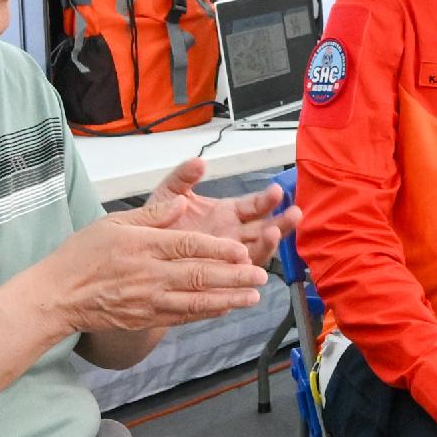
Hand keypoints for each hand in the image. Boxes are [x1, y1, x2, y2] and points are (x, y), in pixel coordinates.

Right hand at [45, 195, 264, 335]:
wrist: (58, 295)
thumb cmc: (82, 255)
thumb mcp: (113, 223)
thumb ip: (151, 215)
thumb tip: (181, 205)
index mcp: (143, 246)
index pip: (188, 246)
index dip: (219, 249)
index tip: (242, 250)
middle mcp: (149, 275)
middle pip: (199, 275)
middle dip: (233, 276)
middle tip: (260, 275)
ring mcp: (149, 300)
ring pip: (196, 301)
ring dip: (228, 299)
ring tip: (253, 297)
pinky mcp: (146, 318)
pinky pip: (183, 317)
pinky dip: (206, 313)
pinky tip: (225, 309)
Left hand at [133, 156, 294, 270]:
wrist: (142, 255)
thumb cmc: (159, 224)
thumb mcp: (169, 194)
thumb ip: (183, 177)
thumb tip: (199, 161)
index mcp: (228, 213)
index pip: (255, 205)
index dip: (267, 199)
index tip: (277, 191)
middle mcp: (235, 235)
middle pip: (266, 228)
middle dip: (281, 221)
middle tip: (294, 213)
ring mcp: (231, 257)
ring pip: (258, 251)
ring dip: (270, 243)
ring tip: (274, 234)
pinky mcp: (221, 275)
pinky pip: (240, 274)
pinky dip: (248, 269)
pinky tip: (251, 264)